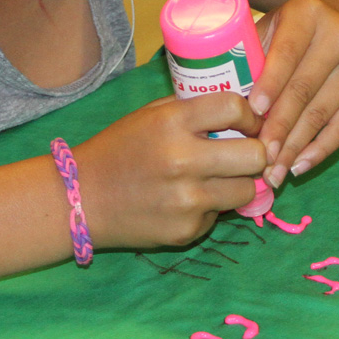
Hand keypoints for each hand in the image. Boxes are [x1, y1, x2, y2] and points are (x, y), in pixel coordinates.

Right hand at [75, 93, 265, 249]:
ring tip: (217, 178)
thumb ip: (193, 110)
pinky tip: (186, 201)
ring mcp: (187, 200)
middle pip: (255, 155)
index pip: (234, 108)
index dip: (250, 115)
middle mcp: (183, 160)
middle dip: (256, 153)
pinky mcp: (187, 230)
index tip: (250, 123)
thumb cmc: (119, 149)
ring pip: (247, 190)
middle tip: (246, 154)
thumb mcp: (151, 115)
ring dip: (239, 183)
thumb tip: (242, 110)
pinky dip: (211, 207)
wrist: (82, 198)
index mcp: (172, 123)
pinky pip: (219, 215)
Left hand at [250, 0, 338, 187]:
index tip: (253, 113)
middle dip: (279, 127)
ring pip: (323, 112)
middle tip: (258, 156)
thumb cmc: (289, 33)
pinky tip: (299, 166)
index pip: (287, 53)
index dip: (270, 84)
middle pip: (304, 89)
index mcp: (307, 13)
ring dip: (295, 146)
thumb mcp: (269, 28)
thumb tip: (214, 101)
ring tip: (273, 171)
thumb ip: (249, 56)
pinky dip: (320, 149)